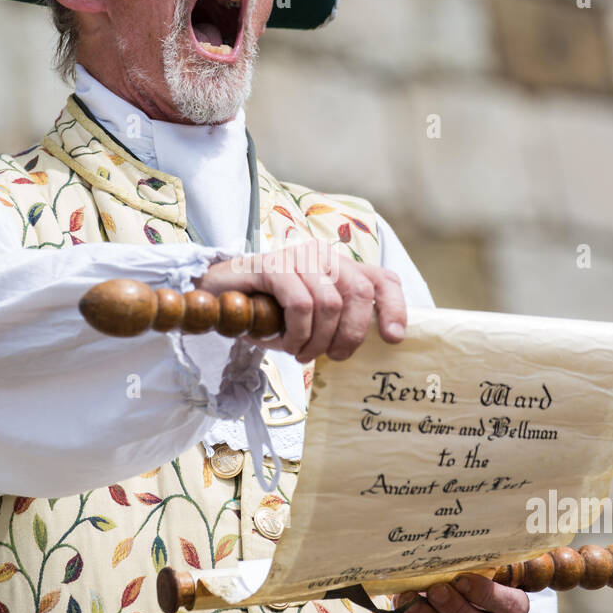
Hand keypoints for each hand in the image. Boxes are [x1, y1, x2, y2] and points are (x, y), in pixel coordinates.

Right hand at [192, 240, 406, 362]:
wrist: (218, 297)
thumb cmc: (268, 312)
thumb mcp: (311, 321)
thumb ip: (339, 324)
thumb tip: (373, 348)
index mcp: (340, 267)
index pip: (382, 279)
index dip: (395, 307)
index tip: (394, 339)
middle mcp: (323, 255)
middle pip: (359, 293)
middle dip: (351, 334)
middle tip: (332, 357)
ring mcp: (298, 257)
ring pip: (330, 303)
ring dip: (317, 340)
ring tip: (300, 353)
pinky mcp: (273, 266)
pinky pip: (300, 304)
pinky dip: (297, 332)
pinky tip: (285, 343)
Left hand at [394, 574, 529, 612]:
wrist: (451, 596)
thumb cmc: (470, 576)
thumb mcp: (481, 566)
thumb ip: (478, 561)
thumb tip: (457, 548)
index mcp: (510, 610)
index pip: (510, 608)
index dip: (487, 595)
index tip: (462, 579)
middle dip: (456, 610)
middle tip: (436, 590)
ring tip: (410, 599)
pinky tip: (402, 606)